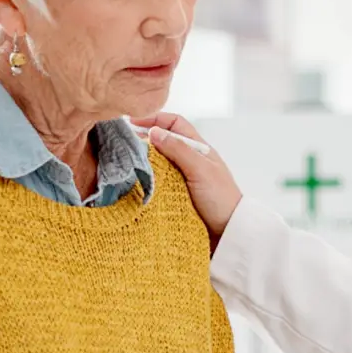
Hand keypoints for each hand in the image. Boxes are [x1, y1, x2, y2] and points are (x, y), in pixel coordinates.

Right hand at [131, 111, 242, 246]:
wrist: (229, 233)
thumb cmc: (221, 199)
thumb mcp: (200, 170)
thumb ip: (179, 150)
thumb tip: (154, 132)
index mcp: (199, 149)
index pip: (175, 123)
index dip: (155, 119)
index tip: (132, 123)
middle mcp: (190, 160)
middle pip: (163, 142)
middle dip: (144, 140)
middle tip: (122, 144)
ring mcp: (183, 178)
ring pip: (158, 163)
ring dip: (143, 161)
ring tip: (124, 164)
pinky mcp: (177, 196)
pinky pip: (158, 182)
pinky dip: (147, 180)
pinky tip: (135, 183)